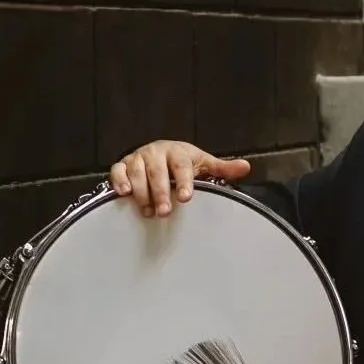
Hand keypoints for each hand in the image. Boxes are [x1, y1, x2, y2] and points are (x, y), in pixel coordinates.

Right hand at [109, 140, 251, 217]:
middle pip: (157, 172)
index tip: (186, 198)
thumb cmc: (182, 162)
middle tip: (165, 212)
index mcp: (177, 152)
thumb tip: (246, 167)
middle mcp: (156, 152)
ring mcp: (138, 158)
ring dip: (142, 193)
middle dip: (161, 192)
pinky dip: (120, 181)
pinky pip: (117, 171)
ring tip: (149, 212)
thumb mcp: (202, 164)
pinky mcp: (122, 165)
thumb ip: (222, 168)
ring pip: (137, 173)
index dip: (184, 181)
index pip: (181, 166)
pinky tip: (125, 194)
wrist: (158, 153)